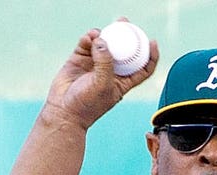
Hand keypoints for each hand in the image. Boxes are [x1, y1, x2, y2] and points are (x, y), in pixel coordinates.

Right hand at [43, 21, 159, 129]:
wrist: (64, 110)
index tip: (152, 42)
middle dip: (125, 35)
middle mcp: (110, 71)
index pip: (142, 68)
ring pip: (104, 44)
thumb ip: (105, 62)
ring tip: (98, 33)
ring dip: (103, 35)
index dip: (150, 55)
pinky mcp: (80, 59)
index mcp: (123, 81)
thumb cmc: (87, 104)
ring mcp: (95, 64)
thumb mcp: (103, 84)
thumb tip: (102, 40)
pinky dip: (88, 38)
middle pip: (123, 50)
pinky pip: (87, 44)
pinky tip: (88, 37)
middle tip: (124, 22)